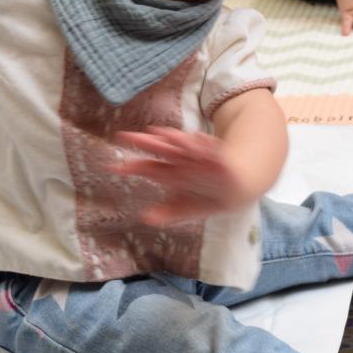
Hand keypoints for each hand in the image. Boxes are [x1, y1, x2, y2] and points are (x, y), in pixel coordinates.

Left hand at [114, 127, 254, 223]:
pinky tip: (196, 139)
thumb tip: (145, 219)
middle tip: (125, 136)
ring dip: (172, 139)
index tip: (114, 167)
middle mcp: (183, 162)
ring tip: (159, 133)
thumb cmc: (206, 197)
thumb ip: (167, 213)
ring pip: (183, 146)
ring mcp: (200, 158)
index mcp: (172, 173)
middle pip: (161, 150)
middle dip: (145, 143)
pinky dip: (203, 144)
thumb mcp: (185, 208)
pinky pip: (210, 150)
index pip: (149, 168)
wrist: (238, 189)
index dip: (132, 167)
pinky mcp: (219, 158)